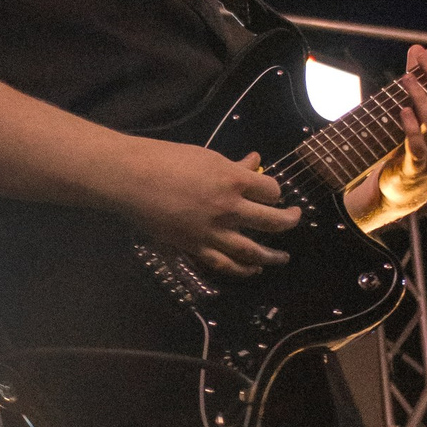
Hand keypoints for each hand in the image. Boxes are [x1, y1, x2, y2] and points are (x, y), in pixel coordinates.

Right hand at [119, 138, 300, 276]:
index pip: (272, 190)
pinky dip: (242, 269)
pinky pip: (224, 264)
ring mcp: (212, 232)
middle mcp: (229, 209)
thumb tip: (254, 161)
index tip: (272, 192)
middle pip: (272, 221)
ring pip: (253, 250)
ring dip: (272, 255)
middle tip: (294, 220)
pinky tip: (252, 269)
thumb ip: (233, 166)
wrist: (131, 179)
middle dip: (289, 222)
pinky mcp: (195, 247)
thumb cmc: (166, 160)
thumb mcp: (206, 157)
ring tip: (283, 257)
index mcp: (233, 180)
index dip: (276, 191)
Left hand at [348, 46, 426, 229]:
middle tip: (423, 57)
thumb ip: (419, 81)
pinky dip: (410, 128)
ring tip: (406, 79)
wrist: (406, 190)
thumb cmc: (415, 145)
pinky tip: (402, 111)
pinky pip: (418, 147)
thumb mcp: (420, 112)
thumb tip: (417, 48)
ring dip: (421, 99)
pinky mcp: (418, 167)